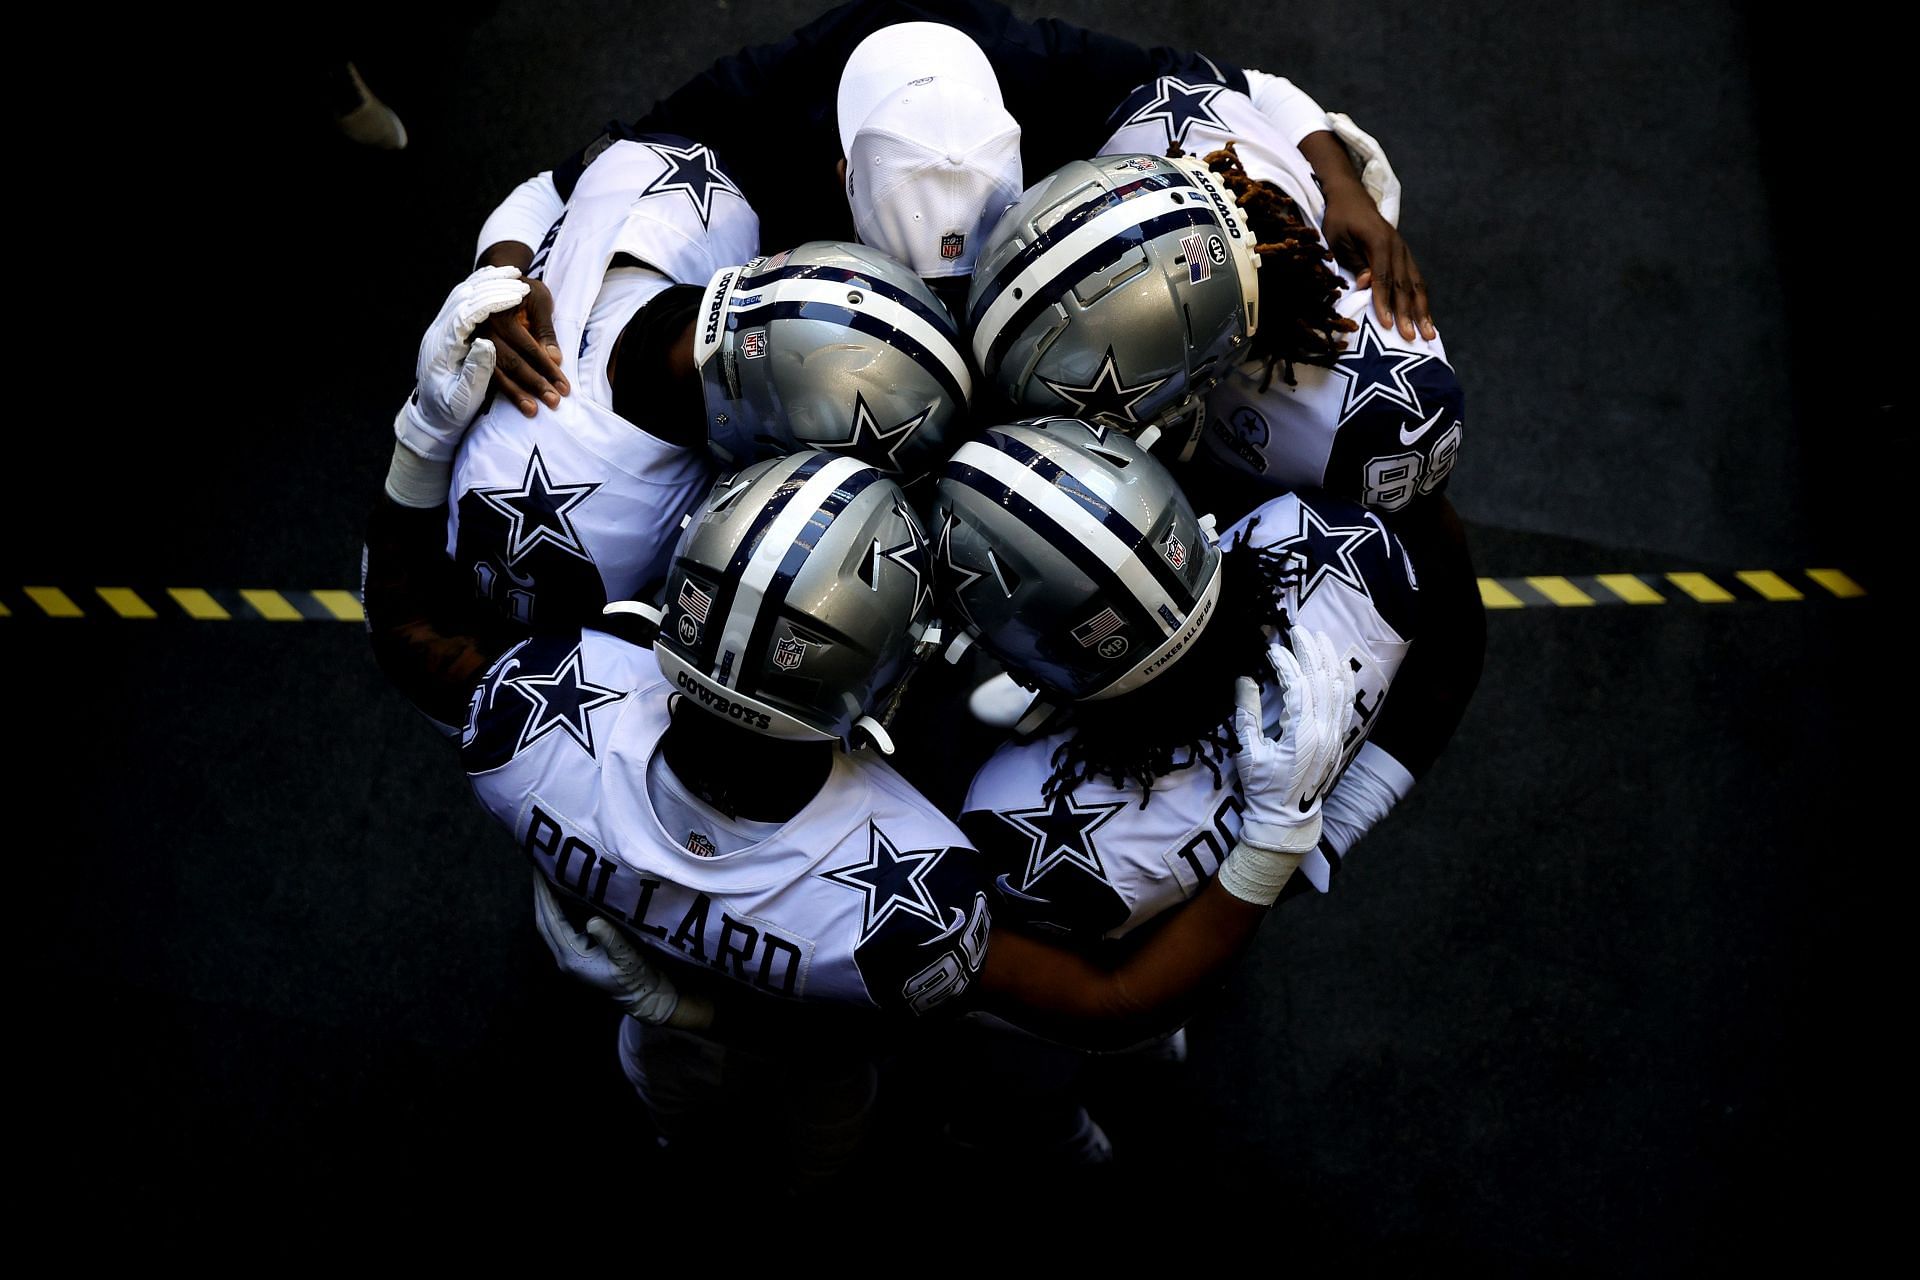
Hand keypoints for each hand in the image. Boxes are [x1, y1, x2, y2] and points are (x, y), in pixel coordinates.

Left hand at [394, 265, 529, 463]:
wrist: (429, 416)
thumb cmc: (448, 412)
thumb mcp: (462, 401)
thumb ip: (475, 373)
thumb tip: (488, 345)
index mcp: (442, 347)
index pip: (465, 314)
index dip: (491, 301)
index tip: (515, 294)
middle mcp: (440, 332)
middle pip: (467, 299)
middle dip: (496, 288)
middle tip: (522, 282)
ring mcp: (443, 328)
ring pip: (464, 294)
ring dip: (490, 283)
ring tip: (514, 274)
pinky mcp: (450, 329)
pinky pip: (464, 299)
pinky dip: (482, 287)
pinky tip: (499, 280)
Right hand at [476, 277, 567, 417]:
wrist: (493, 281)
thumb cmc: (522, 290)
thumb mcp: (539, 298)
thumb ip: (545, 328)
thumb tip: (555, 359)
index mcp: (500, 314)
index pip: (529, 348)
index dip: (547, 368)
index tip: (564, 386)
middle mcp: (484, 329)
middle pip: (512, 362)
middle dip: (534, 384)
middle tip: (553, 402)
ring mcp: (475, 341)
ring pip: (496, 372)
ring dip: (515, 393)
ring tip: (532, 410)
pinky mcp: (472, 351)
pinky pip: (486, 374)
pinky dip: (501, 389)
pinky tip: (513, 401)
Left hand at [528, 871, 684, 1023]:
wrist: (643, 997)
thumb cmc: (637, 978)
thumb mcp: (628, 958)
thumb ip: (610, 939)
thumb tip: (592, 920)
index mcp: (573, 957)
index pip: (551, 921)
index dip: (544, 895)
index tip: (541, 870)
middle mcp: (565, 957)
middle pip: (544, 921)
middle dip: (540, 893)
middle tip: (538, 864)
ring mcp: (569, 955)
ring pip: (549, 924)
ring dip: (546, 899)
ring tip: (546, 873)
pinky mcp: (577, 953)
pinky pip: (559, 926)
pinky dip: (556, 907)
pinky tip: (561, 892)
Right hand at [1231, 628, 1355, 853]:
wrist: (1287, 819)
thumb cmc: (1264, 788)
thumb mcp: (1248, 753)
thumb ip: (1247, 715)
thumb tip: (1244, 680)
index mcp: (1301, 735)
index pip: (1298, 687)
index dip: (1285, 664)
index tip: (1272, 648)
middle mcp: (1324, 732)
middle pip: (1322, 681)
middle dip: (1311, 651)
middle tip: (1298, 629)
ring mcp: (1335, 736)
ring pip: (1339, 689)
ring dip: (1330, 660)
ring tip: (1321, 637)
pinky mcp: (1339, 740)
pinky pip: (1347, 704)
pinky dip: (1344, 681)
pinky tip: (1338, 665)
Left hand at [1321, 194, 1436, 342]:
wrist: (1351, 197)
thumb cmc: (1339, 220)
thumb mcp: (1337, 239)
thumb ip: (1354, 261)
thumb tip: (1368, 283)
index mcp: (1379, 242)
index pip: (1384, 278)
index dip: (1385, 303)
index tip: (1388, 325)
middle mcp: (1397, 247)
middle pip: (1403, 285)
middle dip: (1408, 314)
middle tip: (1411, 338)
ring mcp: (1404, 251)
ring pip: (1416, 285)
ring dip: (1422, 312)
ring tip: (1429, 334)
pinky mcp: (1405, 256)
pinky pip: (1416, 281)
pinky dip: (1421, 301)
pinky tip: (1426, 319)